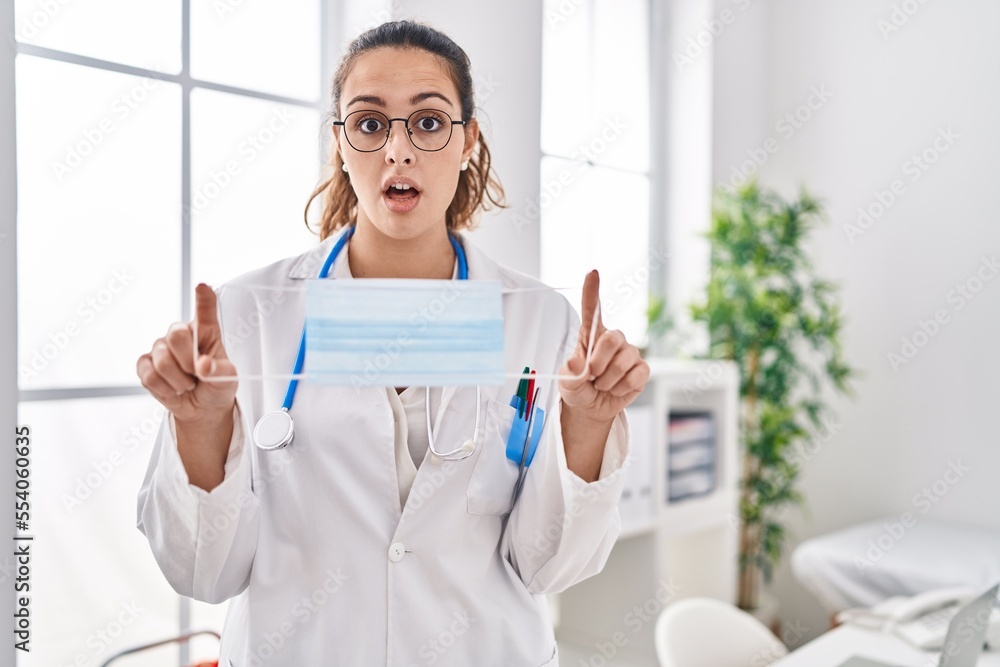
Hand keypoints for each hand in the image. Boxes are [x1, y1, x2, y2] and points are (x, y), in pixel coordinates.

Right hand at [136, 283, 237, 423]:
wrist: (201, 407)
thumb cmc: (216, 385)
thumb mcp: (227, 380)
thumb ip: (220, 371)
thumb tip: (204, 365)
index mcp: (206, 332)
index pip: (205, 311)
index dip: (203, 298)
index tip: (203, 286)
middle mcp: (181, 334)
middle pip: (176, 335)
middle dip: (187, 361)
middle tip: (197, 375)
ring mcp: (161, 347)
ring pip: (162, 360)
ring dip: (178, 380)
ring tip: (187, 384)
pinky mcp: (145, 363)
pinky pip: (149, 375)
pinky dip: (164, 388)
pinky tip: (172, 389)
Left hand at [558, 270, 649, 424]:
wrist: (592, 408)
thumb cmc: (579, 387)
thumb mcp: (566, 382)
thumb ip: (569, 373)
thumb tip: (579, 365)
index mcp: (590, 335)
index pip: (592, 309)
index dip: (592, 290)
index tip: (592, 272)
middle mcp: (612, 339)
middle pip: (611, 339)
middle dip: (599, 362)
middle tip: (592, 376)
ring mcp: (629, 352)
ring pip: (623, 361)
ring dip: (608, 380)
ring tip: (602, 384)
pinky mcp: (641, 369)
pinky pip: (635, 376)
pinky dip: (621, 388)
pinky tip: (616, 388)